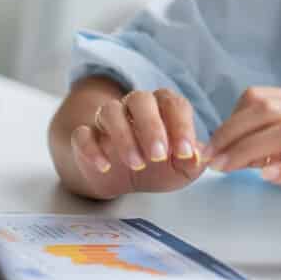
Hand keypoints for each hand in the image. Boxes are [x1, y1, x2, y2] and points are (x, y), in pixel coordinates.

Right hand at [68, 86, 207, 194]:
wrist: (125, 180)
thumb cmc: (160, 167)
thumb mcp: (183, 169)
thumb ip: (194, 161)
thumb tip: (198, 156)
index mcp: (163, 108)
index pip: (173, 104)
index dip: (180, 126)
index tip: (184, 153)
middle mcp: (135, 107)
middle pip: (140, 99)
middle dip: (150, 127)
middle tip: (158, 156)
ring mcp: (108, 120)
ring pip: (110, 111)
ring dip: (124, 136)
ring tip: (136, 163)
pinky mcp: (86, 137)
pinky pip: (82, 134)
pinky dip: (92, 148)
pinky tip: (105, 166)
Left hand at [205, 87, 280, 235]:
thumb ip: (275, 144)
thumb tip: (231, 149)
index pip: (260, 98)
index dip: (230, 119)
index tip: (214, 144)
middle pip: (267, 112)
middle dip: (230, 134)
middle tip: (210, 158)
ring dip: (248, 151)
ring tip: (227, 168)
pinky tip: (267, 177)